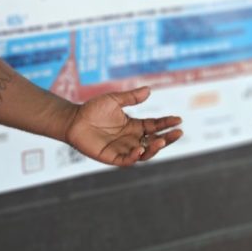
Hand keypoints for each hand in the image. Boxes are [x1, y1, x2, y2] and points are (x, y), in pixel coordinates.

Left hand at [65, 86, 182, 166]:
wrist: (73, 120)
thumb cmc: (92, 109)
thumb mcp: (114, 100)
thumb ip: (131, 97)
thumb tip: (149, 90)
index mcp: (134, 126)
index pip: (154, 126)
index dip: (166, 123)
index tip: (178, 119)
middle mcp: (131, 139)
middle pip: (154, 142)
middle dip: (167, 138)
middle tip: (178, 133)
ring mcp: (123, 149)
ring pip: (144, 153)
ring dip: (154, 149)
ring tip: (160, 141)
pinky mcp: (112, 158)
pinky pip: (127, 160)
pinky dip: (135, 156)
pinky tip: (139, 149)